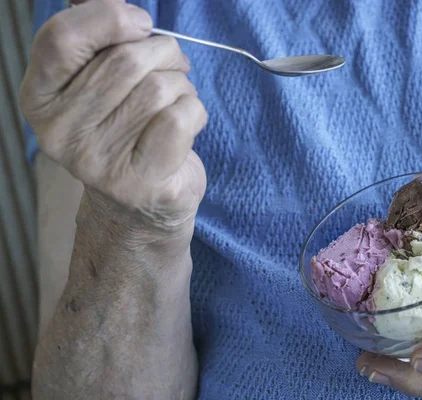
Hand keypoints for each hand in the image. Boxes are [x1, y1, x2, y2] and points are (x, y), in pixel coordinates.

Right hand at [20, 0, 206, 239]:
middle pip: (126, 61)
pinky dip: (195, 111)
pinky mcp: (137, 181)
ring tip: (175, 102)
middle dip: (164, 54)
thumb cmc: (126, 128)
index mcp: (41, 98)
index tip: (140, 23)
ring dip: (181, 86)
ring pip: (159, 88)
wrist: (140, 203)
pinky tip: (187, 125)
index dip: (109, 17)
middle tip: (172, 67)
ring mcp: (96, 161)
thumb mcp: (99, 81)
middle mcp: (59, 132)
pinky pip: (179, 118)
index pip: (62, 37)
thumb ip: (98, 36)